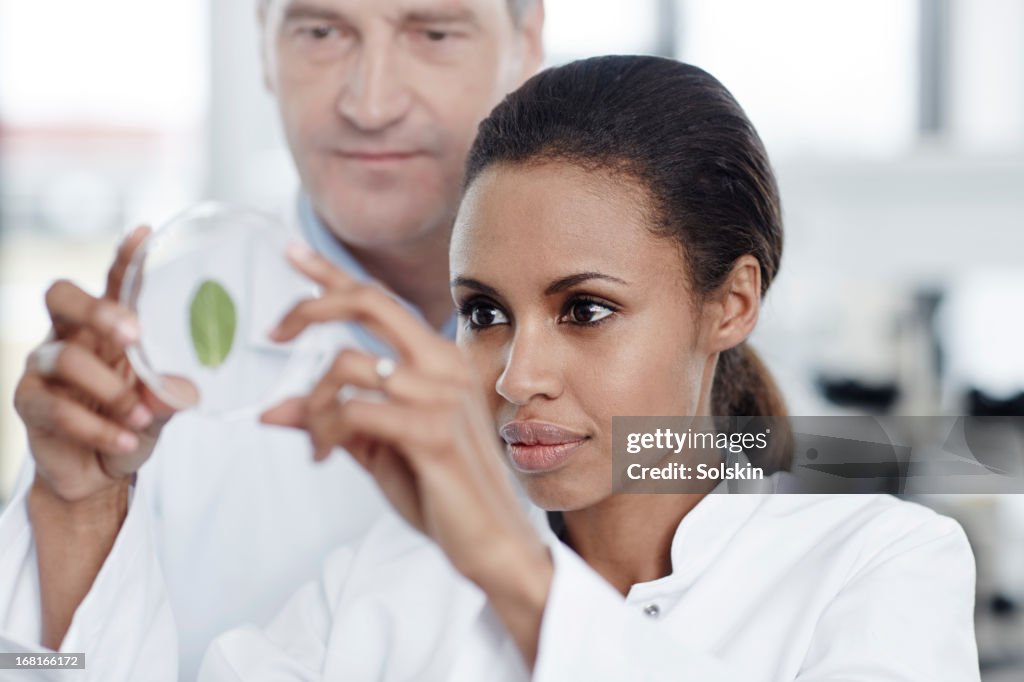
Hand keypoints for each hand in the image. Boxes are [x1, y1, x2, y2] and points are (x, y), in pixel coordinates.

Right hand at [13, 226, 190, 503]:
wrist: (101, 474)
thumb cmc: (135, 423)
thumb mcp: (162, 405)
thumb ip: (171, 392)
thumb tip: (180, 388)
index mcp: (107, 326)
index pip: (114, 283)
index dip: (125, 259)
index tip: (142, 234)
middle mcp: (70, 335)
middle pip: (62, 296)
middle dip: (97, 309)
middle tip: (133, 334)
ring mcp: (44, 366)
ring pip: (66, 359)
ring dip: (111, 391)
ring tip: (142, 416)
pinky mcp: (30, 403)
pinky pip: (58, 409)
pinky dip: (98, 427)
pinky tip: (127, 440)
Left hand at [262, 244, 551, 663]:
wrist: (490, 542)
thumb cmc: (440, 490)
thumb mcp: (375, 448)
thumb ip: (331, 420)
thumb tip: (271, 410)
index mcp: (437, 360)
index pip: (380, 300)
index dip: (332, 272)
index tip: (291, 250)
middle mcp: (443, 365)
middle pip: (369, 302)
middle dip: (311, 306)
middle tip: (274, 333)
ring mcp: (441, 395)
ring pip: (346, 364)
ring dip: (313, 402)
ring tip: (317, 442)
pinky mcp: (432, 431)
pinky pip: (352, 409)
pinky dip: (323, 429)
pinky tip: (324, 455)